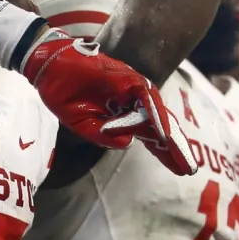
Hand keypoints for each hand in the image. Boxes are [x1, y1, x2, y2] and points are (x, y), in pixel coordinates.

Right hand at [18, 29, 195, 173]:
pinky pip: (145, 96)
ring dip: (169, 134)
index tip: (181, 170)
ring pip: (157, 113)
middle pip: (159, 126)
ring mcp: (131, 89)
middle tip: (189, 169)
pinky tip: (163, 134)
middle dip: (174, 149)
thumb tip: (127, 143)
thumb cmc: (64, 94)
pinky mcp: (126, 77)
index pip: (150, 135)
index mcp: (123, 114)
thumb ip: (104, 137)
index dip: (165, 153)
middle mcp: (132, 102)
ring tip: (181, 157)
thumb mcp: (82, 125)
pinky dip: (154, 114)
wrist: (49, 69)